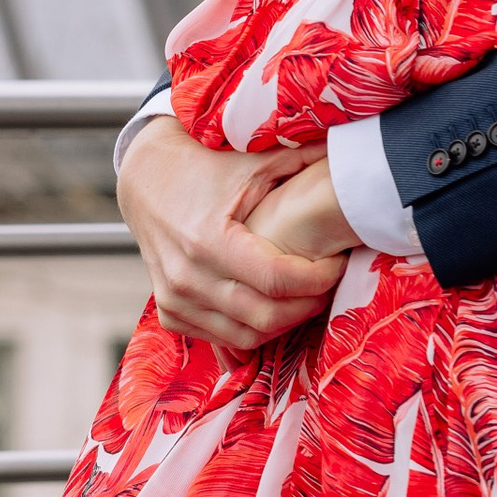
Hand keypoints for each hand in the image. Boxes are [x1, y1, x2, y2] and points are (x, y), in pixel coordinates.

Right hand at [118, 118, 345, 354]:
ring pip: (246, 336)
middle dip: (307, 305)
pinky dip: (251, 330)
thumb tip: (350, 158)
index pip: (277, 280)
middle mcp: (187, 276)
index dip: (318, 278)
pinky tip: (271, 307)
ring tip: (303, 297)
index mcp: (208, 239)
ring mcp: (175, 298)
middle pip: (266, 316)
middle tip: (326, 284)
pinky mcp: (170, 311)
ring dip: (283, 323)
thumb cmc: (204, 167)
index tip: (336, 263)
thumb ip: (302, 162)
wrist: (146, 178)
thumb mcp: (253, 161)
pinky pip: (221, 338)